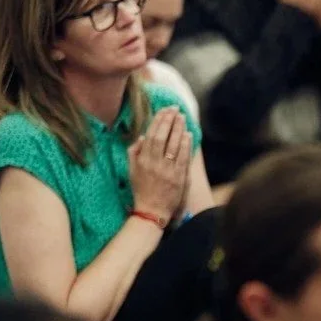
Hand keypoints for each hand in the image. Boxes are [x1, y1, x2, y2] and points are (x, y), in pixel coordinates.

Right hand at [127, 106, 191, 223]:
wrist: (152, 211)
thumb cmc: (141, 190)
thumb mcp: (132, 170)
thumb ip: (135, 152)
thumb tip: (143, 136)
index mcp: (143, 160)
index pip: (152, 135)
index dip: (159, 121)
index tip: (164, 110)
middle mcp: (155, 164)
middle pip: (163, 137)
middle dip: (169, 121)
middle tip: (175, 109)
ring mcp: (168, 171)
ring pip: (174, 145)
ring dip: (179, 129)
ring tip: (182, 117)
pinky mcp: (179, 178)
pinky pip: (184, 158)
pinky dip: (186, 145)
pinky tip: (188, 134)